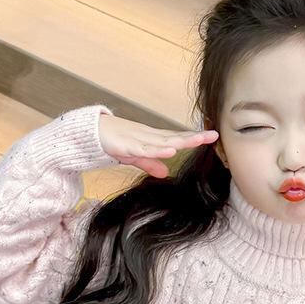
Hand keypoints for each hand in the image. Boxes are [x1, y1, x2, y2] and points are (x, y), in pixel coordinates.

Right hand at [98, 114, 218, 178]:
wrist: (90, 132)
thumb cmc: (114, 141)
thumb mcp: (135, 156)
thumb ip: (150, 163)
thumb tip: (166, 171)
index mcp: (152, 139)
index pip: (177, 138)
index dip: (193, 137)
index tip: (212, 136)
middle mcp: (149, 137)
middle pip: (175, 137)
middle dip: (194, 137)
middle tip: (214, 135)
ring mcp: (139, 140)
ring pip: (164, 141)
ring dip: (181, 141)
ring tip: (198, 140)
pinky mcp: (127, 146)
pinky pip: (145, 149)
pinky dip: (158, 150)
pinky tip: (170, 150)